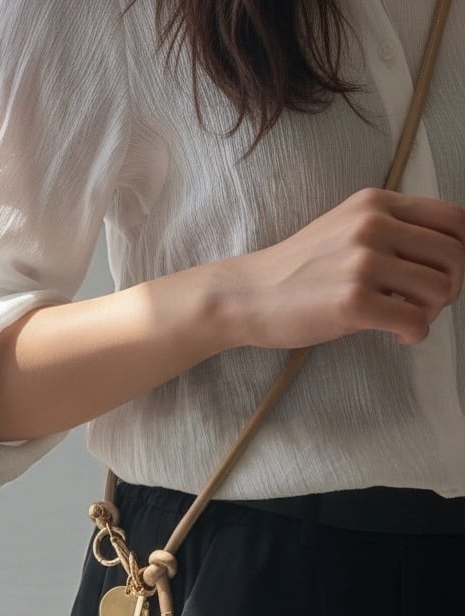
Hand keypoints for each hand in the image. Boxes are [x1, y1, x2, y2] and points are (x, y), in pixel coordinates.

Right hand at [219, 187, 464, 349]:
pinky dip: (415, 334)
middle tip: (426, 304)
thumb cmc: (298, 270)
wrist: (249, 294)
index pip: (454, 220)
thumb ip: (389, 230)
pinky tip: (397, 336)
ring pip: (440, 289)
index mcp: (376, 204)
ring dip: (433, 313)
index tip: (440, 275)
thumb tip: (440, 257)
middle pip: (454, 256)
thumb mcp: (345, 228)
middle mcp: (373, 225)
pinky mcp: (353, 302)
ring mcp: (363, 263)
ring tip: (408, 320)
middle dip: (451, 287)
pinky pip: (415, 321)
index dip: (460, 253)